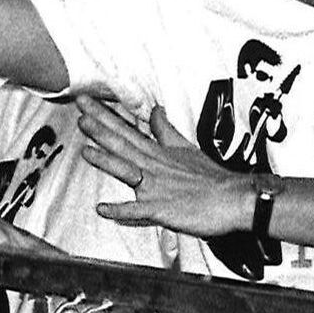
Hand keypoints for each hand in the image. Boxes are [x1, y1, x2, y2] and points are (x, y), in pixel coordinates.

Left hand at [78, 98, 245, 233]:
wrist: (232, 198)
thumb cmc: (211, 177)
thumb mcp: (186, 147)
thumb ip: (165, 131)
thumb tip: (155, 111)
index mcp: (158, 152)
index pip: (127, 129)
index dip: (105, 115)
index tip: (87, 101)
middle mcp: (154, 166)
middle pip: (123, 143)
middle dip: (100, 127)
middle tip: (80, 111)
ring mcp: (157, 187)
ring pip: (128, 171)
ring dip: (107, 161)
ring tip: (86, 151)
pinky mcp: (162, 208)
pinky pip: (138, 211)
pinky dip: (121, 211)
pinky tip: (102, 209)